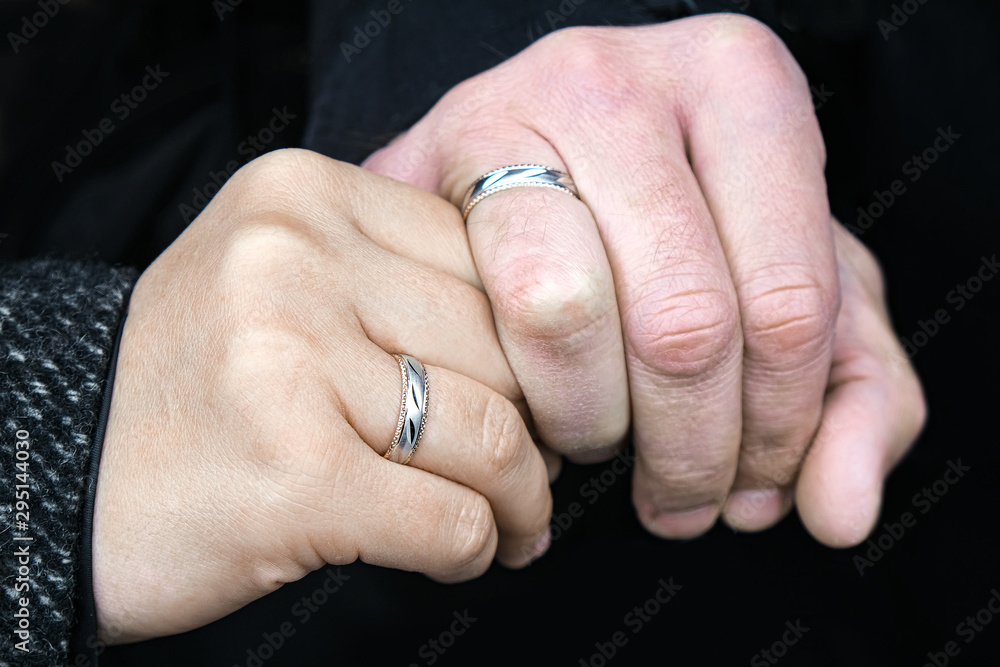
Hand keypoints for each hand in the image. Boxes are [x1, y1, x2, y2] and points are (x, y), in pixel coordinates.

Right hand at [93, 149, 552, 642]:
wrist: (65, 468)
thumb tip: (544, 338)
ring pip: (494, 436)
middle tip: (535, 471)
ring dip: (521, 497)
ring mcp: (290, 365)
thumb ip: (398, 275)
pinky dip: (476, 547)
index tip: (536, 394)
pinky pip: (452, 518)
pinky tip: (463, 552)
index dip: (532, 342)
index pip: (489, 260)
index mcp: (305, 195)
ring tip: (512, 520)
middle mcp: (293, 261)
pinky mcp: (295, 475)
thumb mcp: (283, 276)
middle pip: (503, 348)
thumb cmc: (200, 379)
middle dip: (540, 428)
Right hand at [363, 15, 924, 543]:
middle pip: (682, 318)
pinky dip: (527, 394)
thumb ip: (856, 392)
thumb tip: (840, 509)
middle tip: (685, 501)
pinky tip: (550, 410)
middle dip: (690, 451)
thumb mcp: (801, 290)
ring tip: (612, 445)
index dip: (778, 426)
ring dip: (596, 425)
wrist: (531, 164)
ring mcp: (516, 109)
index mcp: (742, 85)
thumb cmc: (687, 226)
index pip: (789, 298)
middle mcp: (625, 80)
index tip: (758, 482)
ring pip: (568, 314)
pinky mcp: (429, 158)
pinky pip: (486, 313)